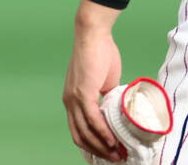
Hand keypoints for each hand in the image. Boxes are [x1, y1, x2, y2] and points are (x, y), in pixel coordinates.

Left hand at [64, 0, 125, 161]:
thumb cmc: (99, 54)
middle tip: (115, 158)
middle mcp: (69, 102)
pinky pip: (92, 119)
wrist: (93, 35)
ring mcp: (74, 98)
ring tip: (117, 154)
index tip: (108, 152)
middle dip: (98, 151)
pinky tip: (113, 141)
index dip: (92, 145)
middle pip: (80, 137)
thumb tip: (118, 109)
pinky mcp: (82, 93)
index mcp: (72, 100)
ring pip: (85, 132)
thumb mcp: (103, 82)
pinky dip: (102, 133)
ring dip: (102, 146)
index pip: (78, 131)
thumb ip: (107, 97)